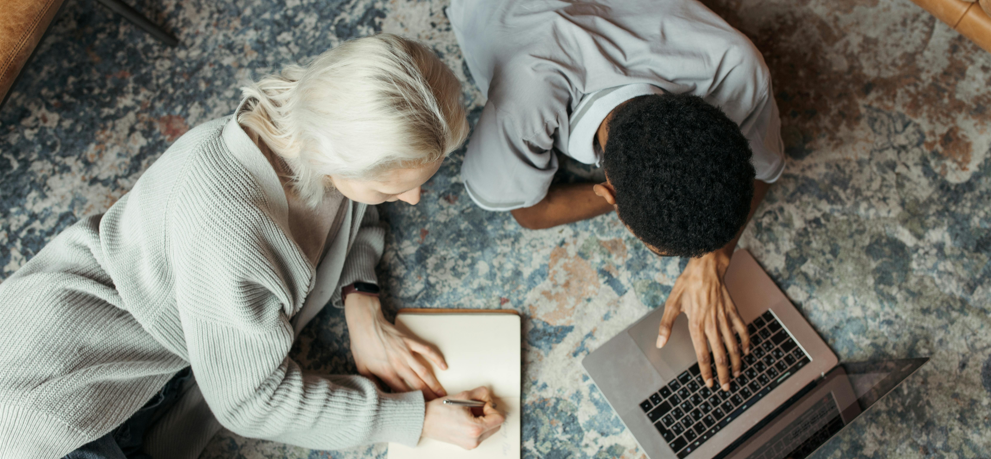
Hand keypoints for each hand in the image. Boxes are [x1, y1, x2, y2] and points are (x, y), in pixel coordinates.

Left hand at [344, 293, 447, 399]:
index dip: (413, 402)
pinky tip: (444, 366)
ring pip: (424, 372)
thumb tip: (377, 396)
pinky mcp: (410, 342)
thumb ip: (372, 384)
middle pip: (417, 385)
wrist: (365, 324)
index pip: (403, 393)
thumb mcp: (362, 369)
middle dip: (428, 397)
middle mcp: (398, 365)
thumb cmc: (362, 346)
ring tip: (442, 394)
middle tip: (437, 406)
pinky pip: (426, 350)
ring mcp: (406, 353)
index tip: (420, 409)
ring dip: (434, 384)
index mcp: (386, 373)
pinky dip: (436, 358)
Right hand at [422, 387, 505, 449]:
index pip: (499, 419)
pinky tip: (466, 419)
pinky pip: (480, 434)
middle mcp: (474, 440)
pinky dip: (477, 425)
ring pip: (489, 430)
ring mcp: (470, 444)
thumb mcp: (463, 396)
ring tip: (468, 413)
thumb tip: (489, 396)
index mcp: (474, 428)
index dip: (493, 408)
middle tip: (476, 407)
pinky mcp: (467, 445)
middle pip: (496, 425)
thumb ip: (481, 393)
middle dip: (489, 414)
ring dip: (484, 420)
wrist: (423, 421)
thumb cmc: (439, 410)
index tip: (483, 403)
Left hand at [656, 251, 749, 391]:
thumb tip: (660, 344)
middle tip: (725, 387)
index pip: (702, 354)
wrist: (706, 267)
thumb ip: (666, 326)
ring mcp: (724, 317)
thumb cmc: (687, 285)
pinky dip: (745, 341)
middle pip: (720, 354)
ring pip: (733, 345)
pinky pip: (742, 329)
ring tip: (736, 374)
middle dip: (723, 373)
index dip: (706, 371)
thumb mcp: (671, 304)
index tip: (708, 383)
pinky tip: (746, 351)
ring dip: (735, 362)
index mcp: (696, 324)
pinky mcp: (733, 310)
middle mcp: (712, 323)